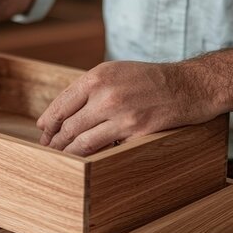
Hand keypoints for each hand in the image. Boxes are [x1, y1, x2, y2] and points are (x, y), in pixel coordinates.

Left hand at [36, 61, 220, 155]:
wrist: (189, 86)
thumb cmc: (151, 80)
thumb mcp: (116, 72)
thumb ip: (91, 88)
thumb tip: (64, 112)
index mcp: (97, 76)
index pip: (61, 104)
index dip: (48, 122)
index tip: (43, 132)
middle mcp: (105, 94)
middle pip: (68, 125)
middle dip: (55, 141)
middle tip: (49, 150)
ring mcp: (120, 114)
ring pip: (81, 141)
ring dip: (68, 153)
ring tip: (62, 159)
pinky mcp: (135, 131)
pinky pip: (105, 149)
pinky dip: (92, 157)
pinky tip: (86, 161)